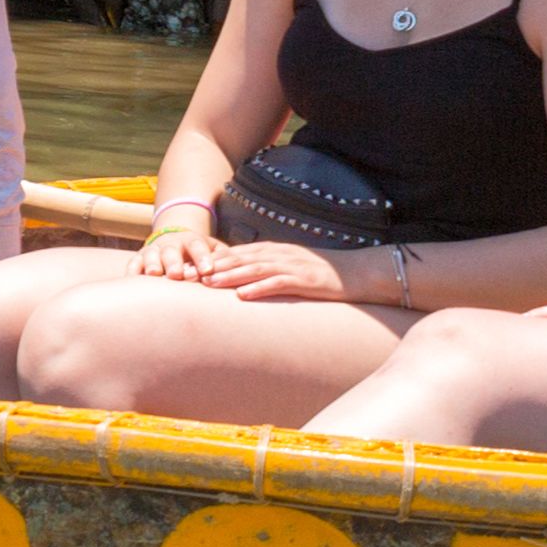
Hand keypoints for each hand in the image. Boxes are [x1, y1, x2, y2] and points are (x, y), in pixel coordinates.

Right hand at [133, 210, 219, 280]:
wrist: (175, 240)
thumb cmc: (200, 254)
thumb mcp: (214, 251)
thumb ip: (227, 259)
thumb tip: (249, 271)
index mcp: (192, 241)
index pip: (197, 246)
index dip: (202, 258)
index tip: (208, 270)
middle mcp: (171, 244)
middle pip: (171, 251)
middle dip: (174, 262)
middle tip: (177, 274)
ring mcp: (154, 250)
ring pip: (151, 255)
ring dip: (152, 264)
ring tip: (154, 274)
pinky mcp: (140, 258)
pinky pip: (133, 264)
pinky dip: (132, 272)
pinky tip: (132, 281)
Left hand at [192, 239, 348, 302]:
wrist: (356, 273)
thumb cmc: (321, 273)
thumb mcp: (290, 267)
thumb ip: (267, 269)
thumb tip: (241, 280)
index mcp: (273, 251)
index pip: (236, 253)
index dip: (212, 260)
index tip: (190, 268)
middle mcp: (279, 254)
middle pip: (240, 258)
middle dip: (213, 266)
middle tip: (189, 275)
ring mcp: (292, 266)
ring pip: (255, 268)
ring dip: (230, 275)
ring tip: (209, 283)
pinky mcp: (306, 281)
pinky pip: (279, 283)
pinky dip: (260, 288)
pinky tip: (244, 295)